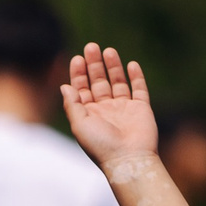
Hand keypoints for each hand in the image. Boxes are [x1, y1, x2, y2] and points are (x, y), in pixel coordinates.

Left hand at [61, 42, 158, 170]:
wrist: (128, 158)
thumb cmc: (101, 144)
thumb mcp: (80, 124)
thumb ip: (72, 104)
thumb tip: (64, 86)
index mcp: (88, 114)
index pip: (81, 89)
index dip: (79, 74)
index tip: (77, 58)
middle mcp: (105, 110)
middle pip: (98, 82)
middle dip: (94, 65)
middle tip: (91, 46)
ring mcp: (123, 108)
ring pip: (117, 82)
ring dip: (113, 67)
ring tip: (108, 50)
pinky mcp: (141, 109)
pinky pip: (139, 89)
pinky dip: (136, 77)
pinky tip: (131, 64)